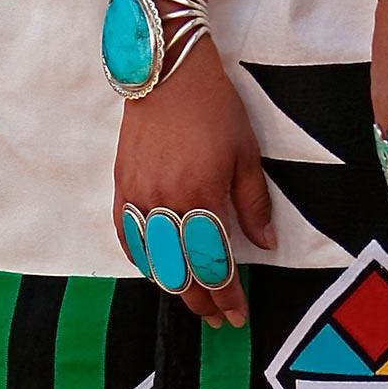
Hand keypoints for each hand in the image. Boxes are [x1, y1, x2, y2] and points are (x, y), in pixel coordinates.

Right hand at [113, 37, 275, 326]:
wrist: (166, 72)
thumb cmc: (214, 107)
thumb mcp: (246, 153)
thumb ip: (253, 203)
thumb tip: (266, 243)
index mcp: (200, 196)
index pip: (214, 264)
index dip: (227, 296)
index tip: (238, 315)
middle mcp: (165, 204)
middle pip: (181, 271)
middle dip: (202, 300)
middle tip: (218, 316)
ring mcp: (138, 197)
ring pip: (153, 260)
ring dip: (174, 286)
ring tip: (193, 298)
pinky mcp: (122, 186)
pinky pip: (127, 236)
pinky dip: (142, 258)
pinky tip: (155, 268)